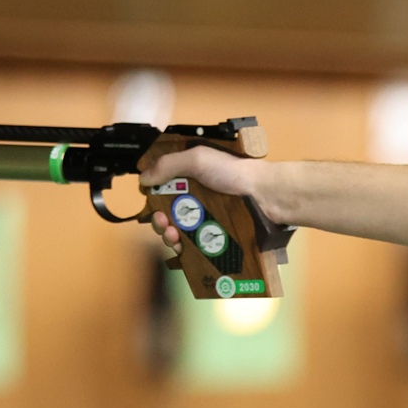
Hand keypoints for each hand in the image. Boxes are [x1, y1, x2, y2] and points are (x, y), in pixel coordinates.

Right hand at [140, 146, 265, 248]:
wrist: (264, 196)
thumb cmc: (235, 173)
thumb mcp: (198, 159)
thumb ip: (168, 165)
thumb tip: (143, 178)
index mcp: (189, 175)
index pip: (161, 186)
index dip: (151, 195)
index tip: (149, 200)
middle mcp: (195, 196)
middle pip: (165, 211)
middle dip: (157, 218)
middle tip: (161, 221)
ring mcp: (204, 217)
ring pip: (176, 230)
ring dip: (167, 234)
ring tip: (172, 235)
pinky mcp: (212, 234)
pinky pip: (192, 245)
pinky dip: (182, 247)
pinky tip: (181, 247)